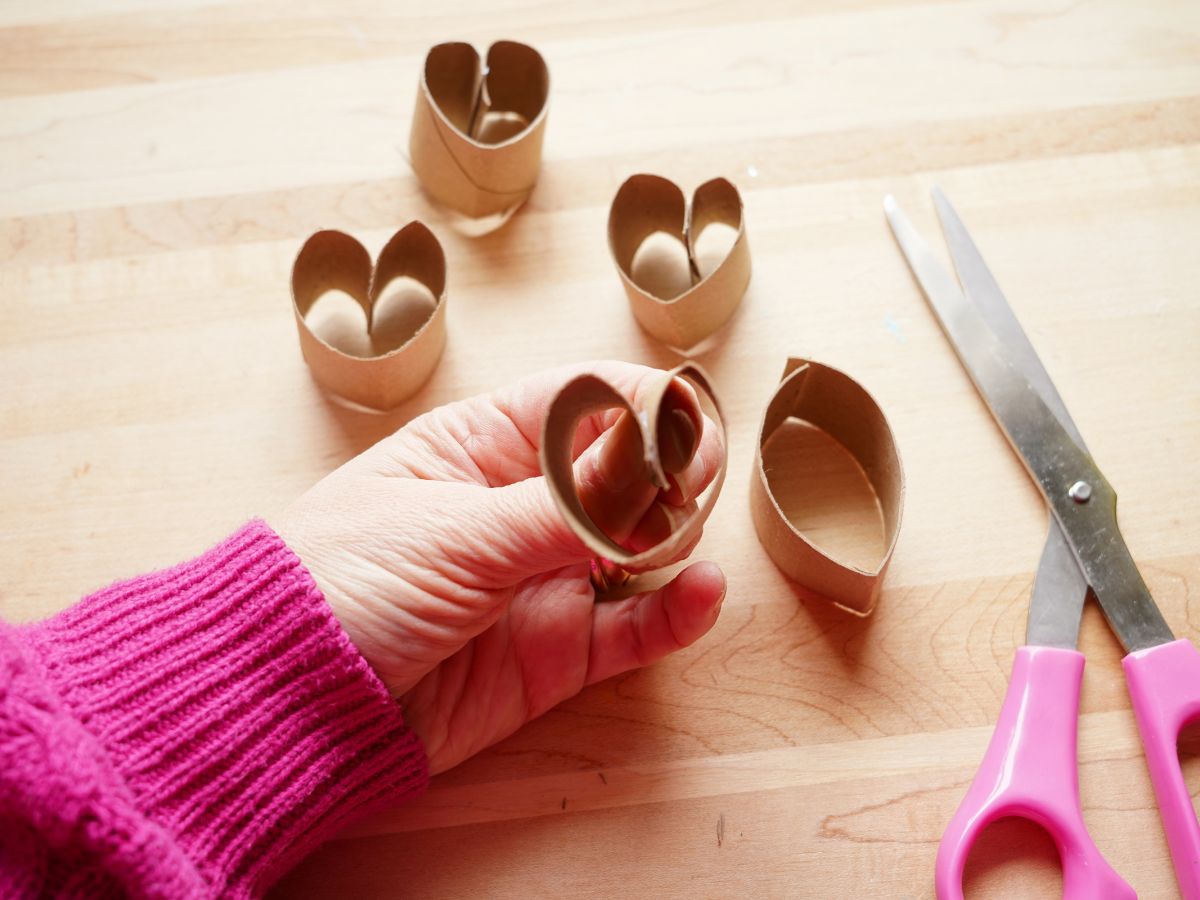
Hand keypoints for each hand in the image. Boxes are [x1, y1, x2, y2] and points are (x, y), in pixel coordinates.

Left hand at [274, 361, 725, 774]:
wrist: (292, 704)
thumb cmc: (341, 583)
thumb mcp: (454, 530)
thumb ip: (561, 502)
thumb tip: (656, 453)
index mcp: (483, 445)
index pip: (585, 400)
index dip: (643, 407)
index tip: (685, 428)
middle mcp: (524, 505)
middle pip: (628, 470)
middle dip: (669, 471)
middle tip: (688, 487)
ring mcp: (545, 578)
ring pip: (642, 545)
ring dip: (676, 536)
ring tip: (677, 538)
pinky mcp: (558, 651)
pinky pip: (635, 627)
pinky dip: (676, 612)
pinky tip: (703, 593)